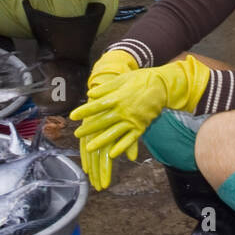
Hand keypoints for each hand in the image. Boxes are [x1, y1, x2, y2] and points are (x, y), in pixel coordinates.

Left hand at [70, 56, 210, 166]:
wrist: (162, 85)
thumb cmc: (140, 80)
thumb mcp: (122, 79)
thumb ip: (106, 88)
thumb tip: (90, 94)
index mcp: (117, 97)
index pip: (97, 106)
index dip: (84, 111)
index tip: (72, 116)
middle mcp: (124, 110)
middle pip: (103, 121)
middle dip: (88, 129)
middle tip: (77, 134)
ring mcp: (133, 120)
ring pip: (114, 133)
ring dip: (101, 141)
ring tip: (89, 148)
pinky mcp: (141, 127)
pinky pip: (130, 140)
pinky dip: (121, 147)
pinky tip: (112, 154)